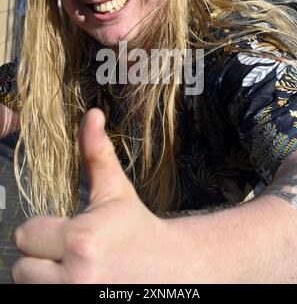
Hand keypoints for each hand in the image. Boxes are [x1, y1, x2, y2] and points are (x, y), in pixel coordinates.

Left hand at [12, 108, 170, 283]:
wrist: (170, 268)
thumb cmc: (138, 229)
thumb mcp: (115, 190)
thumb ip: (96, 152)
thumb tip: (92, 115)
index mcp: (81, 239)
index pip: (25, 235)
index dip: (43, 230)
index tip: (64, 230)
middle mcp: (76, 276)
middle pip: (22, 267)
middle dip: (41, 257)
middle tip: (69, 251)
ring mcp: (77, 299)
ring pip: (28, 287)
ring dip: (45, 278)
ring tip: (73, 267)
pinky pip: (42, 301)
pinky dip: (54, 290)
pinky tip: (77, 279)